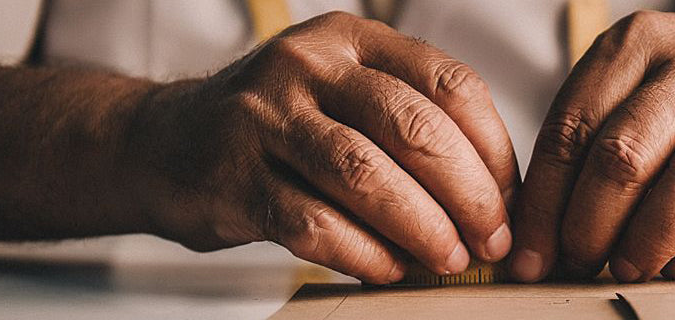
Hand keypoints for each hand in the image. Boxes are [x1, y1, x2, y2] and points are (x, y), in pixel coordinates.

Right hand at [133, 12, 518, 283]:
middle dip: (468, 193)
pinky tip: (389, 269)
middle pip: (413, 127)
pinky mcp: (231, 178)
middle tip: (492, 238)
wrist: (163, 142)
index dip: (492, 148)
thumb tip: (495, 195)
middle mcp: (308, 66)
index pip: (448, 83)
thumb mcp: (342, 93)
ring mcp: (264, 118)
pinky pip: (311, 223)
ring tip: (449, 259)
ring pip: (363, 174)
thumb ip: (409, 122)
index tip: (511, 198)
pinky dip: (363, 253)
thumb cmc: (277, 127)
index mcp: (352, 39)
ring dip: (421, 226)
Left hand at [509, 11, 674, 282]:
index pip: (572, 128)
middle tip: (581, 260)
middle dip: (593, 223)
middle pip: (627, 153)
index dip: (545, 202)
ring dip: (650, 237)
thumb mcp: (624, 97)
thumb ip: (581, 152)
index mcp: (636, 43)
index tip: (533, 252)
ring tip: (628, 267)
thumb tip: (536, 240)